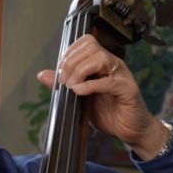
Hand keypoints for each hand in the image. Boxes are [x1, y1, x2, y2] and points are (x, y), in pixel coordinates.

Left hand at [36, 33, 170, 159]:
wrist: (131, 130)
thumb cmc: (109, 113)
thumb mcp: (80, 98)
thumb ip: (64, 84)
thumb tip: (42, 74)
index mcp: (102, 63)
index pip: (86, 42)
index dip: (69, 52)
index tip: (60, 71)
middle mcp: (113, 64)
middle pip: (91, 47)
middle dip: (71, 62)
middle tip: (63, 82)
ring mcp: (122, 75)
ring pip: (100, 58)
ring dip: (80, 71)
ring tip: (71, 87)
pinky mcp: (128, 89)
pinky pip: (109, 81)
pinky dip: (91, 85)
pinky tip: (80, 92)